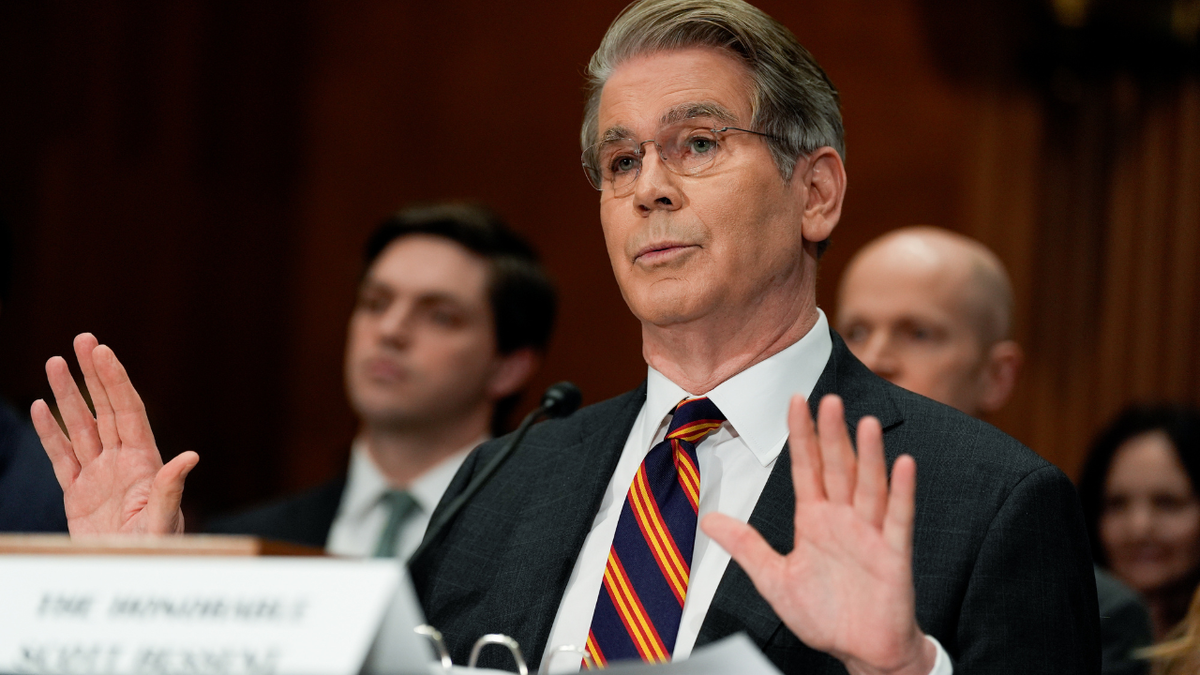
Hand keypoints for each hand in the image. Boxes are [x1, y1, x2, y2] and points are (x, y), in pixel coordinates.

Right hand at [30, 333, 197, 535]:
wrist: (130, 577)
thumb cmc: (155, 552)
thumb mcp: (162, 521)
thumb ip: (170, 489)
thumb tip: (191, 456)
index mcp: (144, 462)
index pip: (128, 411)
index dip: (115, 381)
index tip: (103, 353)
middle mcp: (123, 462)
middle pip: (105, 408)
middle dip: (94, 374)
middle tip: (83, 339)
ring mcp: (100, 475)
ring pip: (81, 427)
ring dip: (68, 395)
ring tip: (55, 362)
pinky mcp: (79, 494)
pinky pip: (62, 456)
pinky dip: (51, 432)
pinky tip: (42, 407)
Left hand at [702, 394, 934, 674]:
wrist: (860, 650)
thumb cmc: (824, 614)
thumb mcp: (774, 578)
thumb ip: (746, 546)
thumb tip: (710, 520)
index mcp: (815, 520)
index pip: (807, 468)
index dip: (801, 435)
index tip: (795, 400)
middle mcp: (843, 519)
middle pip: (838, 468)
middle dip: (832, 434)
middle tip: (828, 399)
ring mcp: (870, 533)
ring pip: (869, 485)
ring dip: (869, 454)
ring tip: (865, 422)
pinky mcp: (893, 554)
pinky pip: (898, 518)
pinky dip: (901, 491)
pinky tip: (903, 464)